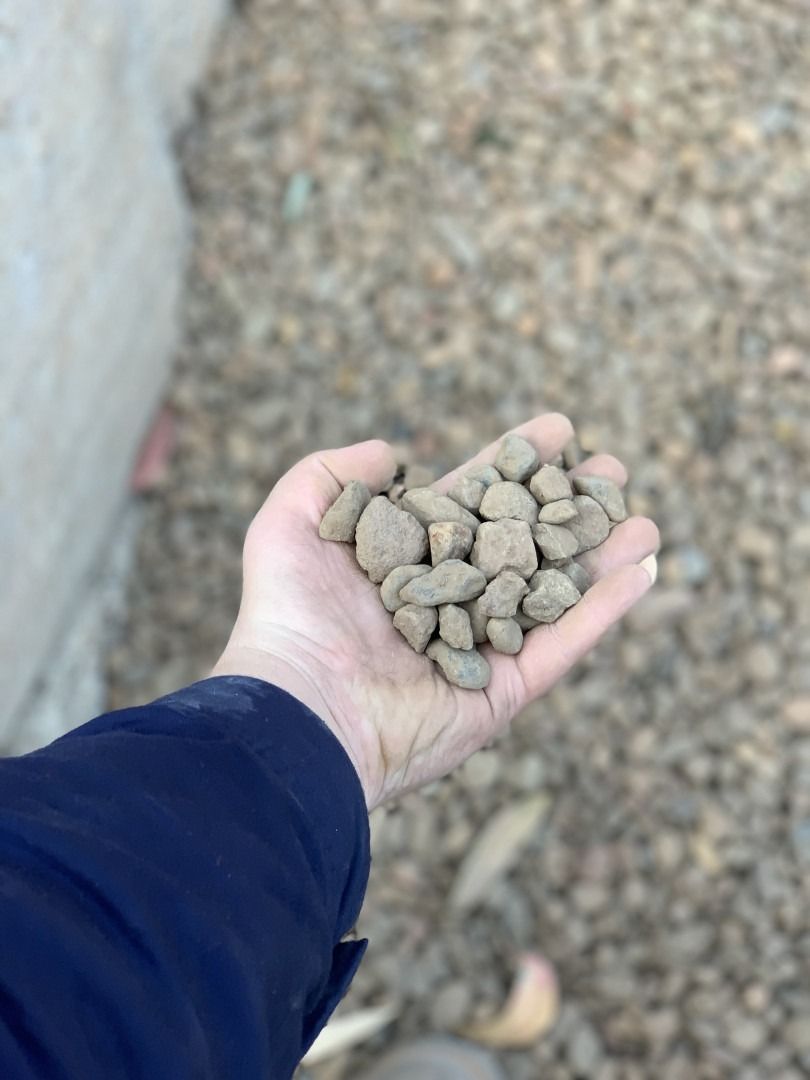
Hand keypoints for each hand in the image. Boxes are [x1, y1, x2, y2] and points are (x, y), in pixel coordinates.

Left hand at [212, 413, 658, 809]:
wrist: (300, 708)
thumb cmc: (287, 615)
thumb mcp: (292, 521)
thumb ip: (334, 474)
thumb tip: (395, 452)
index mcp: (406, 560)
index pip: (473, 501)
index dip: (516, 464)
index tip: (560, 429)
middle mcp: (447, 602)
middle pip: (522, 543)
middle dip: (569, 506)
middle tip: (612, 471)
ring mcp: (478, 649)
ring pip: (552, 593)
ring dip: (600, 556)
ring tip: (642, 520)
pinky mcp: (503, 693)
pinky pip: (564, 645)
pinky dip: (605, 610)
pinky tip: (644, 569)